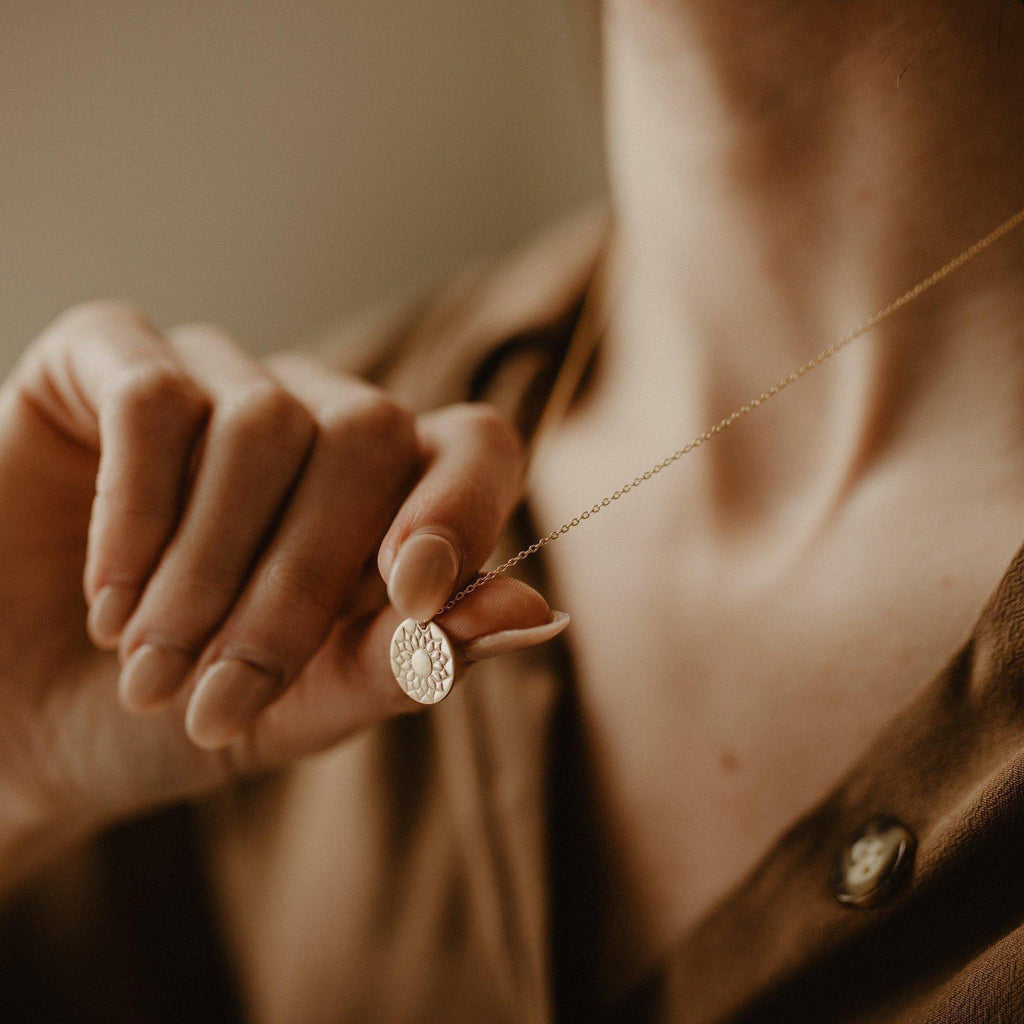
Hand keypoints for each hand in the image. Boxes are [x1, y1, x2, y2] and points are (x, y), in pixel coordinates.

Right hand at [0, 301, 566, 886]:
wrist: (26, 720)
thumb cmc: (180, 709)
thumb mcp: (304, 707)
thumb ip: (411, 659)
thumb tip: (538, 612)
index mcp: (383, 493)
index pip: (472, 447)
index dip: (460, 507)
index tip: (413, 599)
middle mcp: (313, 418)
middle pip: (366, 433)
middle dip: (298, 583)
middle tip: (220, 695)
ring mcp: (217, 378)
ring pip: (263, 423)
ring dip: (205, 571)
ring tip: (151, 667)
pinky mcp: (110, 357)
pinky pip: (155, 399)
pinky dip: (136, 514)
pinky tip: (107, 599)